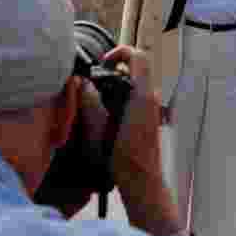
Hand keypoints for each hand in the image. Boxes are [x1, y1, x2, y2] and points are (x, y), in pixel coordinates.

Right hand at [100, 45, 181, 235]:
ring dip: (115, 86)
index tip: (104, 62)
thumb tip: (82, 85)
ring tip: (97, 101)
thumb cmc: (125, 161)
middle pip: (135, 70)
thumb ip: (90, 104)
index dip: (120, 52)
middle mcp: (151, 99)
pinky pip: (135, 97)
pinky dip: (120, 98)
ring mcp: (152, 108)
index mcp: (143, 96)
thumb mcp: (100, 130)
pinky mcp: (149, 118)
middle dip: (113, 72)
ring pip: (134, 84)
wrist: (143, 182)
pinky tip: (105, 116)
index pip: (139, 57)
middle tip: (95, 83)